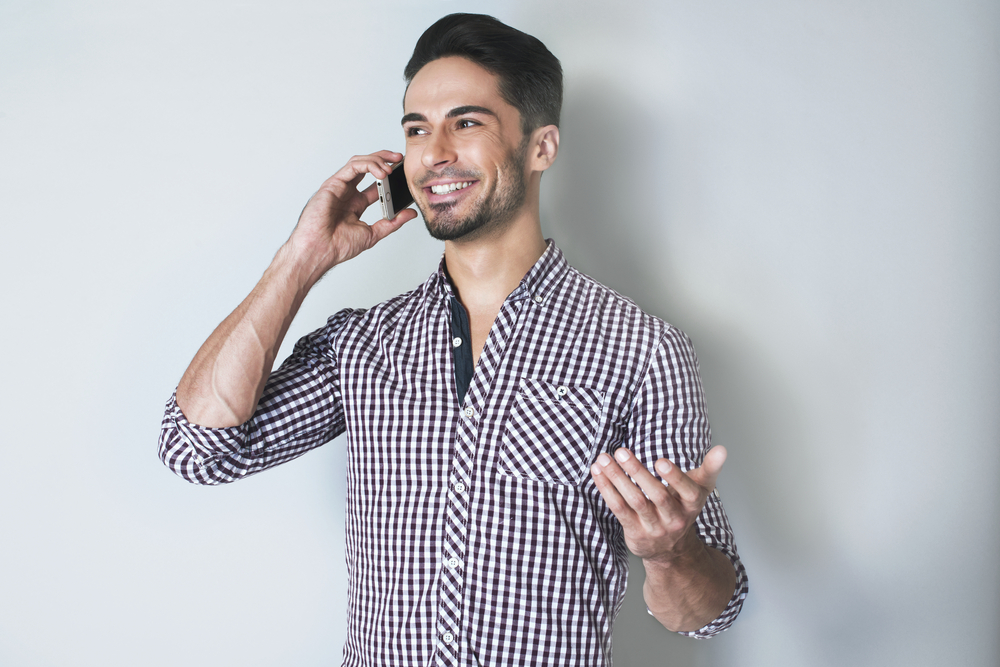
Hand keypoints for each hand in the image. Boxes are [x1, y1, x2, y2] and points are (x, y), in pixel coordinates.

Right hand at [286, 150, 417, 276]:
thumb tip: (410, 214)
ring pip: (359, 163)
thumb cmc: (338, 246)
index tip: (404, 175)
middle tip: (400, 159)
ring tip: (391, 168)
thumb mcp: (373, 233)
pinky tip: (380, 172)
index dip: (390, 177)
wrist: (320, 251)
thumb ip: (392, 222)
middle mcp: (347, 193)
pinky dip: (367, 165)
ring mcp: (339, 187)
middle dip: (384, 160)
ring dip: (377, 161)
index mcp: (356, 204)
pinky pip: (352, 167)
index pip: (376, 184)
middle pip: (367, 168)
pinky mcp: (332, 184)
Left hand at [590, 445, 726, 563]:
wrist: (672, 550)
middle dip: (637, 472)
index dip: (675, 477)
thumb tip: (723, 449)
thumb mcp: (700, 489)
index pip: (687, 491)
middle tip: (621, 452)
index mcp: (692, 504)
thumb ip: (710, 468)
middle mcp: (674, 518)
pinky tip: (598, 472)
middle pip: (656, 495)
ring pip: (634, 501)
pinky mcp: (634, 532)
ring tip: (603, 459)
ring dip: (617, 479)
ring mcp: (654, 527)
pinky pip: (618, 509)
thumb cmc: (683, 508)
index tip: (660, 461)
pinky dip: (606, 489)